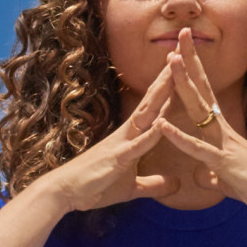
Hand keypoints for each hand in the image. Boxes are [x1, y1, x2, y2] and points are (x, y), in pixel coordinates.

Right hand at [22, 57, 183, 212]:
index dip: (168, 89)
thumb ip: (153, 184)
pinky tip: (162, 124)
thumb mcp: (132, 188)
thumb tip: (175, 184)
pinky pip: (137, 146)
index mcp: (132, 137)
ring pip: (146, 115)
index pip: (154, 108)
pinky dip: (150, 136)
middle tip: (182, 54)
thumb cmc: (95, 186)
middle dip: (167, 79)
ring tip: (175, 74)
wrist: (64, 192)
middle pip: (152, 102)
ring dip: (161, 95)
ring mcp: (122, 143)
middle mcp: (127, 134)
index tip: (182, 69)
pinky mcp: (117, 159)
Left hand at [153, 45, 246, 213]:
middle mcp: (222, 130)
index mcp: (222, 131)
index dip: (192, 72)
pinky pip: (197, 147)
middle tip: (180, 34)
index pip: (204, 95)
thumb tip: (200, 176)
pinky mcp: (223, 161)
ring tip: (169, 62)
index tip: (182, 50)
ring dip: (183, 84)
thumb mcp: (229, 180)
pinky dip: (178, 137)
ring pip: (198, 108)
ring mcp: (223, 143)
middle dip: (188, 62)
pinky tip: (160, 125)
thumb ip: (212, 175)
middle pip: (200, 89)